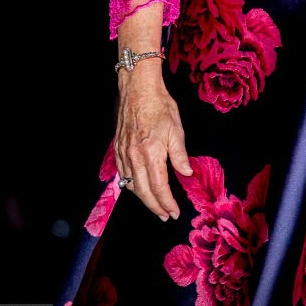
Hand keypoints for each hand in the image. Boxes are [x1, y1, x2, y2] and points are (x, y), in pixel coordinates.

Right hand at [114, 67, 193, 220]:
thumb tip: (186, 173)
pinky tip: (139, 186)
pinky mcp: (118, 149)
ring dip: (143, 198)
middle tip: (165, 215)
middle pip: (143, 192)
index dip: (167, 203)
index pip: (159, 187)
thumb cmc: (160, 106)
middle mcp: (134, 157)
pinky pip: (123, 174)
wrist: (138, 90)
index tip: (174, 212)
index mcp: (151, 153)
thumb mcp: (177, 129)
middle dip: (155, 207)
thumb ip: (180, 155)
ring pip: (131, 185)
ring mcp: (124, 154)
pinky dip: (131, 184)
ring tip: (155, 204)